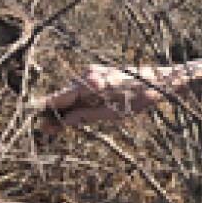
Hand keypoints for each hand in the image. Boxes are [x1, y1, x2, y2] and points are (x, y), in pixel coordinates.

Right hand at [39, 60, 201, 132]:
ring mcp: (92, 72)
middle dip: (57, 113)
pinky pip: (81, 89)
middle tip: (51, 130)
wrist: (159, 80)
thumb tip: (59, 123)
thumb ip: (83, 116)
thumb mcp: (111, 113)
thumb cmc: (138, 98)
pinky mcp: (98, 73)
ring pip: (71, 93)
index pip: (59, 98)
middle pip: (63, 96)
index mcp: (90, 84)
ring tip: (68, 123)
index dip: (48, 113)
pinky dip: (79, 101)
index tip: (42, 126)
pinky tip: (81, 111)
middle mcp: (88, 74)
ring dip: (69, 108)